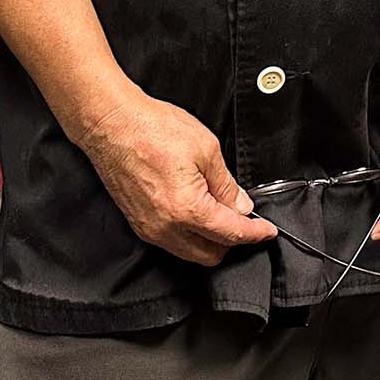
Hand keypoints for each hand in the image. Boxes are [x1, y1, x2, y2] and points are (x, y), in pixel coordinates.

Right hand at [75, 87, 277, 265]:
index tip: (267, 231)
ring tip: (220, 211)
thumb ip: (226, 184)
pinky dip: (190, 235)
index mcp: (187, 209)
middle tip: (244, 218)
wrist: (112, 124)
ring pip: (190, 252)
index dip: (254, 233)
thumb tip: (240, 205)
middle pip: (210, 254)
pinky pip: (172, 243)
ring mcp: (149, 229)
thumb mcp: (206, 149)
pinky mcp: (138, 223)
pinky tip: (196, 212)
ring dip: (210, 240)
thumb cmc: (153, 129)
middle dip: (232, 241)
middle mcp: (165, 228)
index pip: (230, 233)